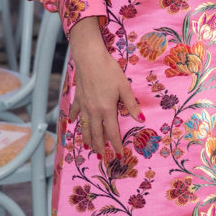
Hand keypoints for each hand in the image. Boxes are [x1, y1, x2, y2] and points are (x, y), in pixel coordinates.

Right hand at [68, 16, 142, 156]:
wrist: (90, 58)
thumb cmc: (109, 70)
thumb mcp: (124, 86)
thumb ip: (131, 104)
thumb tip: (141, 119)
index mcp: (107, 109)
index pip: (113, 132)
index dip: (116, 145)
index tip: (119, 155)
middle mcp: (94, 111)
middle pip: (96, 134)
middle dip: (100, 147)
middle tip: (102, 157)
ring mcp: (83, 106)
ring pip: (84, 127)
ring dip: (87, 139)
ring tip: (89, 148)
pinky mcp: (77, 98)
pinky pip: (75, 112)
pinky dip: (74, 119)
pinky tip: (74, 123)